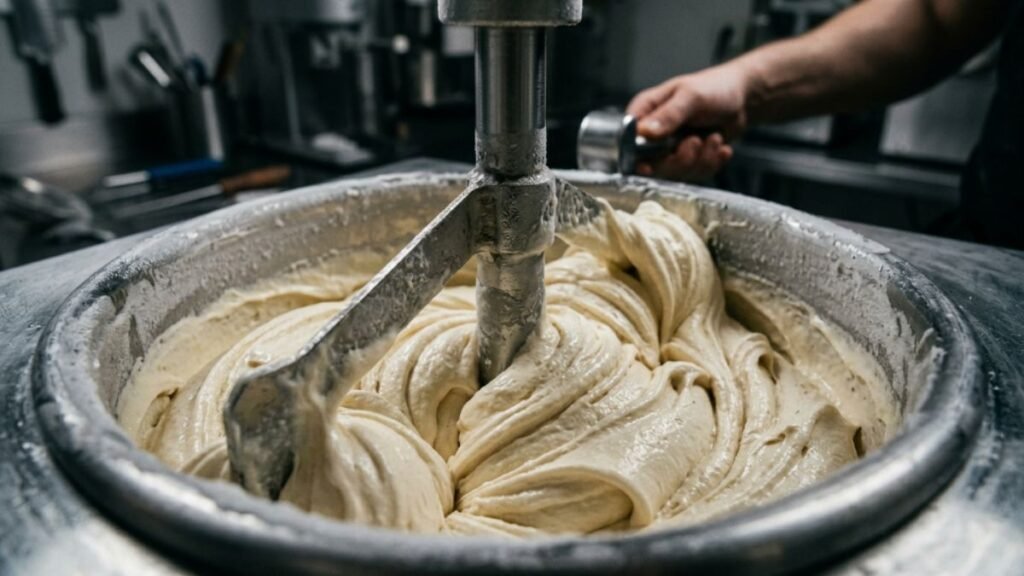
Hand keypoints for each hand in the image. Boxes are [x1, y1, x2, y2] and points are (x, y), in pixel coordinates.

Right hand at [626, 64, 749, 180]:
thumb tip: (644, 132)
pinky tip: (721, 146)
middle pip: (652, 165)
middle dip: (680, 159)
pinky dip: (712, 162)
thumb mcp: (691, 97)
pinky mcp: (689, 159)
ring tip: (715, 138)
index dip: (634, 158)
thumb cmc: (714, 88)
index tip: (647, 167)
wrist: (742, 98)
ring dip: (702, 158)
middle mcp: (653, 134)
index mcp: (645, 113)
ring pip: (677, 172)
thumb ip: (669, 115)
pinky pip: (695, 174)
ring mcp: (671, 149)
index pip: (627, 141)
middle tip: (696, 141)